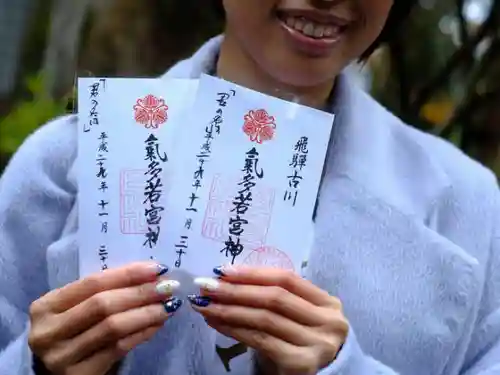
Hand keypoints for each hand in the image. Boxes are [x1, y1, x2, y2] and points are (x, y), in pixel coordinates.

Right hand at [28, 262, 181, 374]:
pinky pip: (119, 348)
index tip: (157, 268)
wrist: (53, 373)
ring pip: (114, 327)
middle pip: (103, 304)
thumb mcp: (74, 308)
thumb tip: (150, 275)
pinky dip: (142, 333)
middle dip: (141, 293)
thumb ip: (101, 292)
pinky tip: (157, 324)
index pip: (93, 283)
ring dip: (147, 313)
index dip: (128, 274)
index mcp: (45, 306)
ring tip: (168, 305)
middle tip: (168, 287)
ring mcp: (62, 356)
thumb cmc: (70, 330)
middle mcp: (48, 332)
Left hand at [189, 266, 347, 374]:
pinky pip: (260, 340)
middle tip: (206, 286)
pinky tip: (215, 323)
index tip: (222, 270)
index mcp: (328, 303)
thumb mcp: (298, 316)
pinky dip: (234, 329)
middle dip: (236, 290)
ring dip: (229, 309)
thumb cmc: (301, 343)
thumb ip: (276, 297)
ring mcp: (317, 344)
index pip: (287, 278)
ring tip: (204, 304)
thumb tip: (227, 278)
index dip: (253, 273)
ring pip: (264, 319)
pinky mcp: (301, 364)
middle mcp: (329, 322)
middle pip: (274, 297)